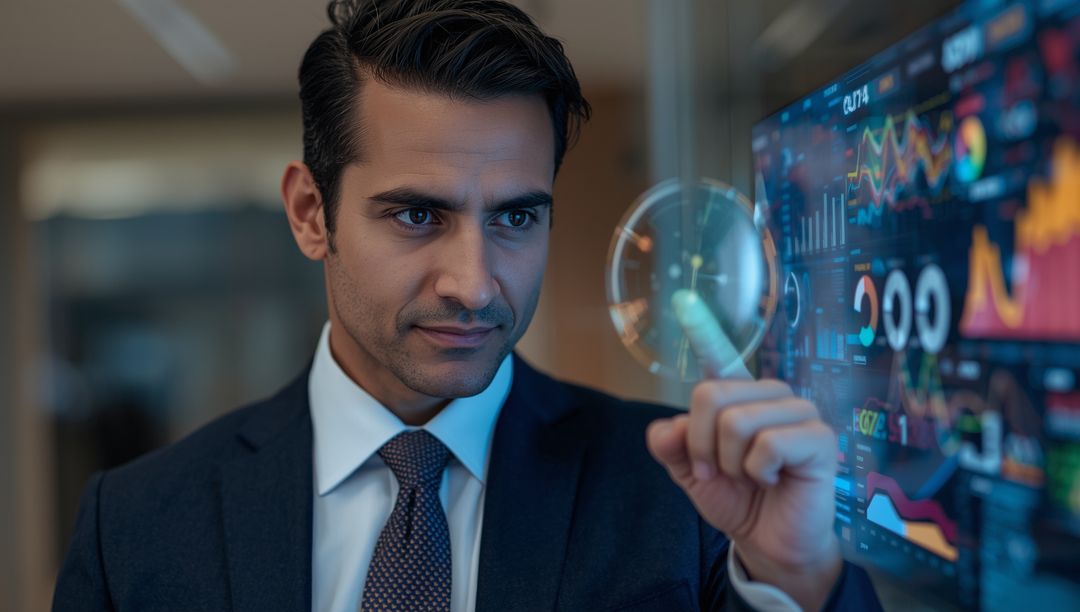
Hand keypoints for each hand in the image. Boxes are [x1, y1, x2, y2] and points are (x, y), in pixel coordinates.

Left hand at [646, 379, 841, 610]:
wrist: (768, 542)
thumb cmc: (737, 498)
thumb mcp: (690, 471)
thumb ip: (670, 446)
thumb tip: (665, 430)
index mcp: (744, 392)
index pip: (704, 387)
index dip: (693, 431)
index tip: (703, 463)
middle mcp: (773, 394)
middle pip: (713, 396)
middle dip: (705, 447)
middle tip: (725, 474)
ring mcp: (800, 412)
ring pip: (737, 420)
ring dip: (733, 463)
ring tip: (751, 477)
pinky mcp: (820, 438)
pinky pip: (770, 443)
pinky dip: (759, 471)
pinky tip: (773, 480)